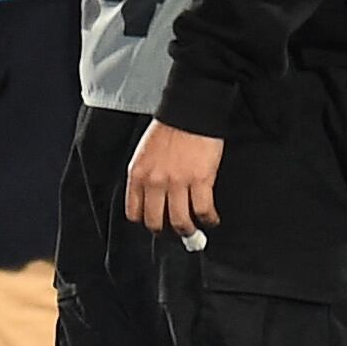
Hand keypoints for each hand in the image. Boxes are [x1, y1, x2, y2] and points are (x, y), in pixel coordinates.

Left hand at [125, 121, 224, 237]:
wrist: (189, 112)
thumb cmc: (168, 130)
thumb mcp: (144, 154)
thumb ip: (145, 176)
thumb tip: (152, 198)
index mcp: (138, 175)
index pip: (134, 212)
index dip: (145, 222)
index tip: (155, 223)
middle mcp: (154, 182)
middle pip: (155, 222)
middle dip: (165, 233)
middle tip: (174, 233)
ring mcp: (177, 183)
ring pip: (180, 221)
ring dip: (187, 231)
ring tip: (193, 231)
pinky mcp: (201, 180)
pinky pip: (204, 210)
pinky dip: (209, 219)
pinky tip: (212, 220)